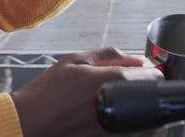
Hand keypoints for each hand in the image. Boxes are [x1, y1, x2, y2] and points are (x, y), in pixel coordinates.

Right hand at [9, 48, 162, 136]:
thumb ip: (108, 55)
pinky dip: (134, 124)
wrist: (31, 120)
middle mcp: (115, 104)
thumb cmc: (49, 90)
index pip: (150, 75)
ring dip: (143, 108)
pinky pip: (133, 132)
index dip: (152, 72)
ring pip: (145, 119)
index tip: (148, 71)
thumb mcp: (74, 60)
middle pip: (150, 98)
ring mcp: (113, 125)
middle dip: (148, 89)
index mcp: (109, 79)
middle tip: (138, 85)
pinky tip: (120, 116)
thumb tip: (137, 58)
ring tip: (128, 102)